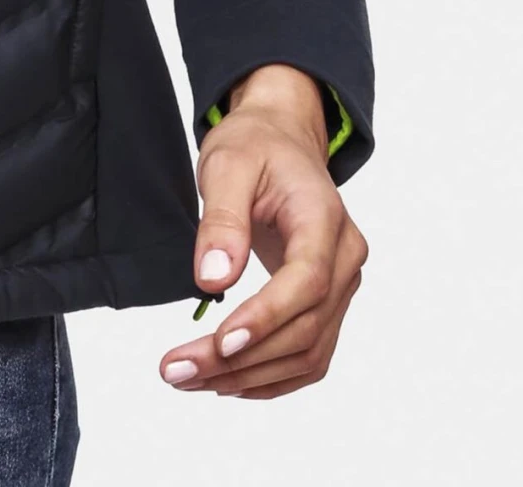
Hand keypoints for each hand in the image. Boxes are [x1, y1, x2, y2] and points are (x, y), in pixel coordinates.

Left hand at [157, 63, 367, 398]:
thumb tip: (211, 280)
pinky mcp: (326, 305)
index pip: (307, 280)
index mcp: (325, 218)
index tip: (222, 343)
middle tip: (178, 369)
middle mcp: (344, 258)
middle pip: (305, 327)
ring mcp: (340, 285)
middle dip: (242, 358)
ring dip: (249, 376)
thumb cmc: (255, 145)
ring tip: (188, 379)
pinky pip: (307, 355)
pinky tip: (225, 382)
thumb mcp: (228, 163)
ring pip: (306, 351)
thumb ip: (222, 218)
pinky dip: (269, 377)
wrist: (280, 139)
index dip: (268, 317)